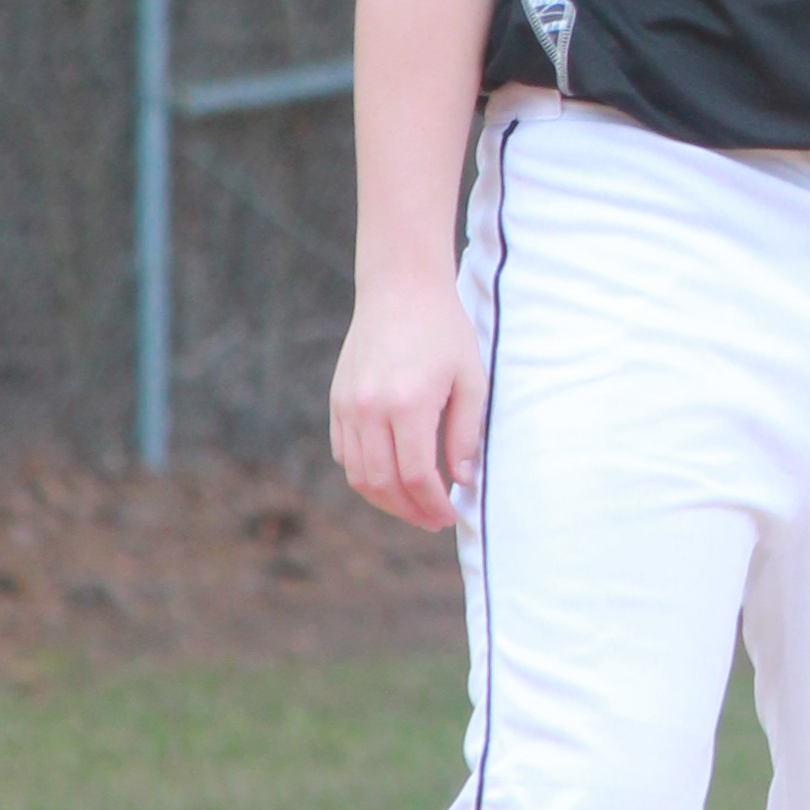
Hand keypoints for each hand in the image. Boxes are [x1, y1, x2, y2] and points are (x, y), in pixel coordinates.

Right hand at [330, 278, 486, 531]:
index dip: (434, 504)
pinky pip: (344, 454)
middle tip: (433, 520)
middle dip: (410, 511)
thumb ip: (465, 434)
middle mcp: (371, 408)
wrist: (400, 290)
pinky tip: (390, 477)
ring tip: (413, 505)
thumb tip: (461, 481)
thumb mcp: (471, 379)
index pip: (417, 476)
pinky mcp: (337, 401)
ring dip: (385, 499)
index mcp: (408, 403)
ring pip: (358, 475)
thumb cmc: (444, 332)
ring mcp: (348, 405)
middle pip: (384, 483)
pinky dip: (365, 475)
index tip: (451, 515)